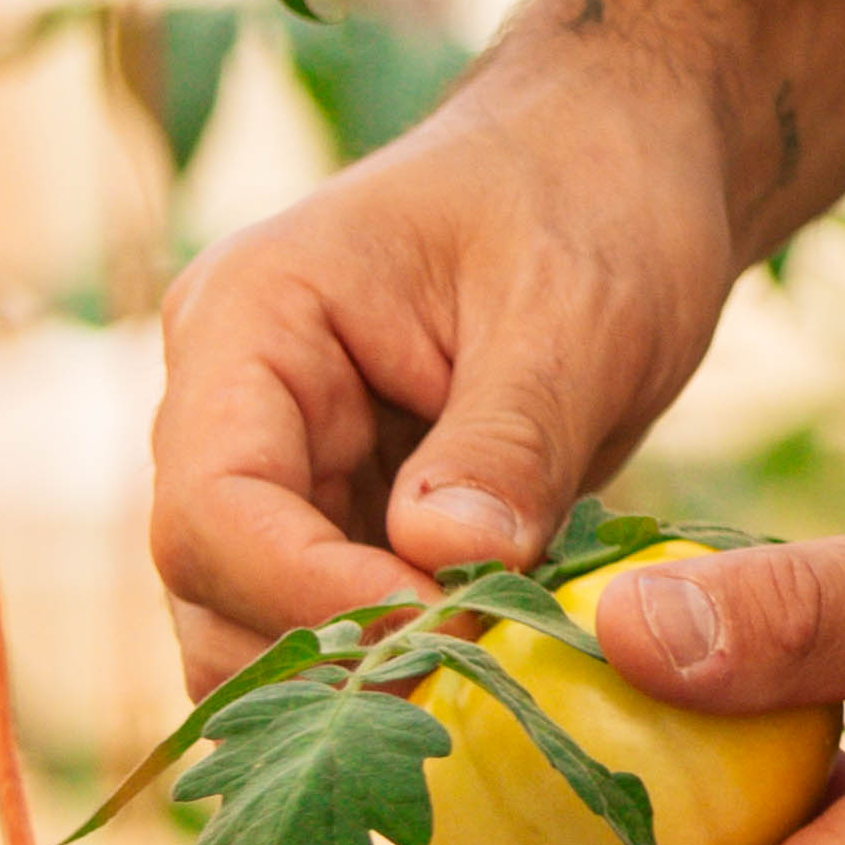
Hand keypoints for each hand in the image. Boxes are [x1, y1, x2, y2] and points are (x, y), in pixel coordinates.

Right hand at [147, 71, 745, 694]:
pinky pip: (332, 627)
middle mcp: (234, 405)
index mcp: (251, 322)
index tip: (440, 631)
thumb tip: (442, 562)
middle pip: (212, 590)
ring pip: (256, 631)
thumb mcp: (574, 311)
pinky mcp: (345, 520)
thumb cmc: (597, 195)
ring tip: (494, 682)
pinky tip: (493, 673)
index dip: (306, 596)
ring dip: (363, 678)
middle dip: (330, 656)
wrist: (632, 161)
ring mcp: (283, 469)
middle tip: (476, 683)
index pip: (214, 504)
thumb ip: (507, 439)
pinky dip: (401, 666)